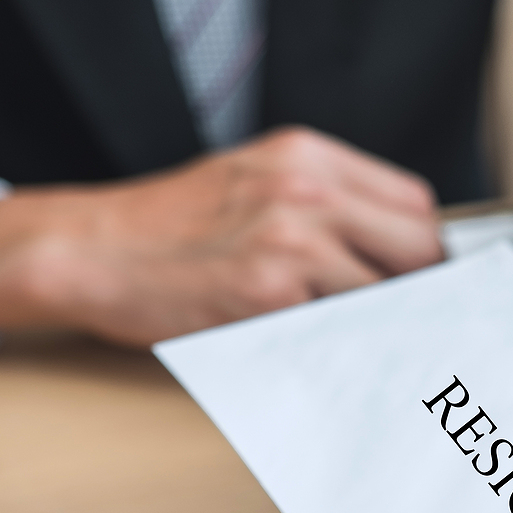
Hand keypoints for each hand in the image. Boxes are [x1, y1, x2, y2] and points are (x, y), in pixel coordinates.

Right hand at [0, 127, 443, 344]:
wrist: (87, 250)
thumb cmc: (167, 226)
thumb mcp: (252, 180)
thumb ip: (322, 202)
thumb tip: (391, 253)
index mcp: (307, 157)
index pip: (416, 205)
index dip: (425, 253)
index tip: (422, 285)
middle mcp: (306, 191)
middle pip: (419, 249)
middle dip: (419, 293)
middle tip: (403, 324)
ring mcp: (290, 242)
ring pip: (385, 299)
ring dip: (377, 328)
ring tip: (353, 345)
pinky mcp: (268, 296)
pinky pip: (337, 332)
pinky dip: (337, 349)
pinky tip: (318, 354)